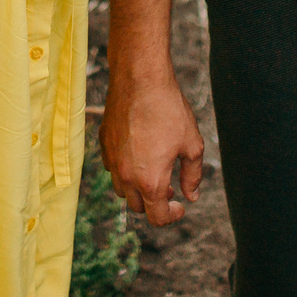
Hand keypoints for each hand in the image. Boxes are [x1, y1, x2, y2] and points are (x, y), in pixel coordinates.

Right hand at [100, 65, 205, 226]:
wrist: (140, 79)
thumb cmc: (169, 110)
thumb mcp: (191, 145)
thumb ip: (192, 176)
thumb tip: (191, 196)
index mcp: (151, 181)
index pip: (157, 217)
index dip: (172, 217)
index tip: (180, 206)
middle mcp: (126, 176)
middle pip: (138, 207)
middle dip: (155, 203)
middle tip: (171, 187)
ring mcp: (111, 160)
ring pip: (122, 190)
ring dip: (138, 189)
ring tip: (154, 171)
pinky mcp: (103, 144)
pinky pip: (111, 169)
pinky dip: (124, 170)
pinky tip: (138, 153)